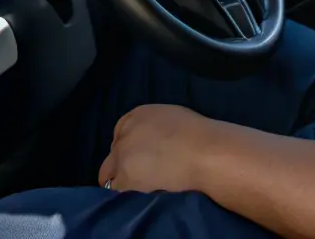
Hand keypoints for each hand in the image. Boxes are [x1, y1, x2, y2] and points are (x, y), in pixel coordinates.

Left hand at [98, 104, 218, 193]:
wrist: (204, 154)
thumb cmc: (197, 135)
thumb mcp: (170, 117)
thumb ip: (153, 128)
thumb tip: (153, 142)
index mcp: (136, 116)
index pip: (120, 134)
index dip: (129, 149)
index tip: (139, 159)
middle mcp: (124, 134)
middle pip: (113, 155)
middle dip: (122, 165)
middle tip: (140, 177)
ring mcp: (122, 157)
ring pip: (110, 175)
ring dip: (123, 182)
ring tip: (141, 191)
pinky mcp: (125, 179)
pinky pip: (117, 191)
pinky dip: (127, 195)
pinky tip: (142, 198)